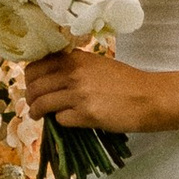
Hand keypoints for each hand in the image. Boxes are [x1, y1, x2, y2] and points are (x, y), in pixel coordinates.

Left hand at [22, 45, 144, 132]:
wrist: (148, 97)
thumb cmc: (125, 81)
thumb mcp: (96, 64)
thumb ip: (73, 66)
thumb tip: (50, 77)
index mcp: (74, 57)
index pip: (36, 66)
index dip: (30, 78)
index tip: (32, 86)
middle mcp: (73, 73)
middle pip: (35, 86)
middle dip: (30, 98)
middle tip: (32, 104)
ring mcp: (78, 94)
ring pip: (42, 103)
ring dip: (37, 112)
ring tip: (37, 116)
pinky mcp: (85, 114)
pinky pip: (60, 119)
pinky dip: (60, 121)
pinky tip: (67, 121)